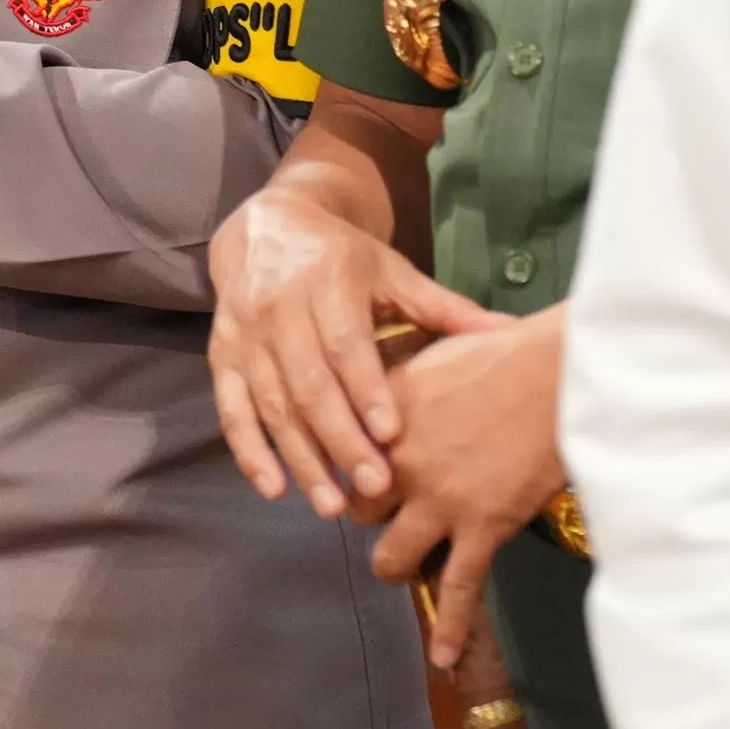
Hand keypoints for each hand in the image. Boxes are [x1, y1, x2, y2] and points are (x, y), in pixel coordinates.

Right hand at [208, 180, 493, 517]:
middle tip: (373, 488)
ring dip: (299, 457)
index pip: (344, 342)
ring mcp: (245, 333)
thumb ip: (444, 308)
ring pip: (271, 403)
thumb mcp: (391, 270)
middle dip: (339, 438)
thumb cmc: (341, 257)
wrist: (267, 223)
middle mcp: (279, 306)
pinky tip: (273, 488)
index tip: (391, 434)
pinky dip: (248, 450)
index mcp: (326, 281)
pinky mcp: (221, 354)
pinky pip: (231, 407)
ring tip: (331, 505)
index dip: (365, 389)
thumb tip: (508, 331)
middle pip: (307, 382)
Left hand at [364, 305, 573, 670]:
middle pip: (357, 508)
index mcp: (386, 412)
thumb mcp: (437, 346)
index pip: (341, 452)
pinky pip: (460, 588)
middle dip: (369, 514)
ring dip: (395, 562)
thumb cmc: (508, 350)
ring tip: (403, 564)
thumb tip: (394, 385)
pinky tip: (442, 655)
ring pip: (392, 555)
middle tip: (386, 513)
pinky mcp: (481, 527)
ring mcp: (440, 499)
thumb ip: (407, 376)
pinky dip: (450, 626)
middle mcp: (401, 460)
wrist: (559, 372)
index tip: (352, 472)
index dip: (347, 466)